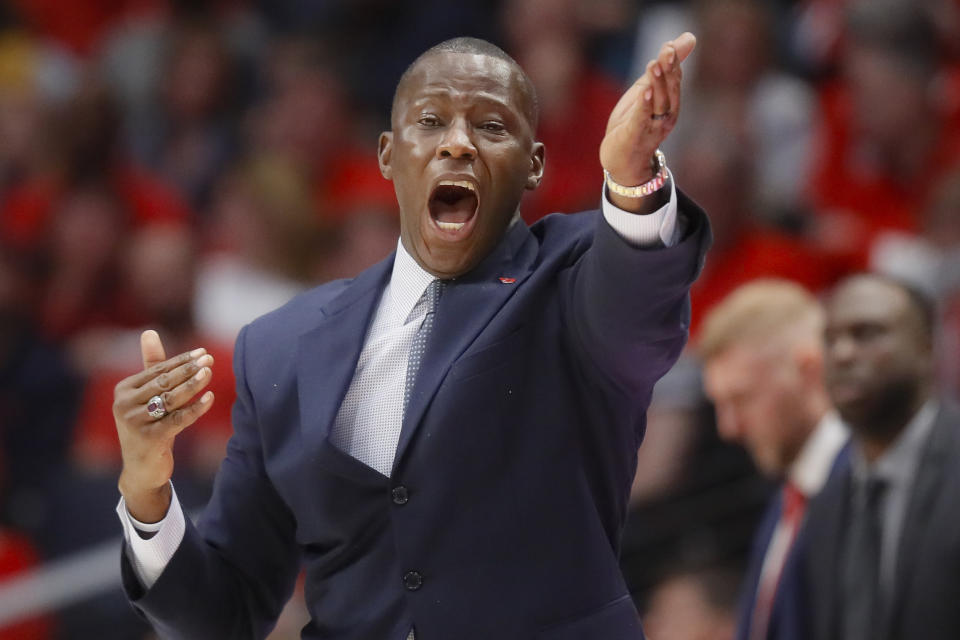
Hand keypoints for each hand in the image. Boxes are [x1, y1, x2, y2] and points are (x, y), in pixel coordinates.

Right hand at [114, 330, 214, 521]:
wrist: (142, 470)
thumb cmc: (149, 427)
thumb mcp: (149, 397)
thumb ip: (152, 366)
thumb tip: (150, 331)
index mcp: (123, 390)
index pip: (157, 370)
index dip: (181, 360)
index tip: (203, 352)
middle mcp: (124, 404)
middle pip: (163, 382)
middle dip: (188, 369)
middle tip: (209, 359)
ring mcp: (135, 422)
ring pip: (170, 399)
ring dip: (193, 385)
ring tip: (209, 373)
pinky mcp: (149, 438)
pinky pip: (177, 419)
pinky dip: (195, 408)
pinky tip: (210, 398)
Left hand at [600, 33, 695, 198]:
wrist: (623, 162)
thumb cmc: (635, 124)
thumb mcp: (648, 91)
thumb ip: (663, 68)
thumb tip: (688, 38)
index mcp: (670, 104)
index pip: (674, 80)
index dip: (673, 63)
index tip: (670, 46)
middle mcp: (666, 117)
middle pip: (669, 90)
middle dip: (669, 70)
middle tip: (667, 50)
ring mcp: (652, 128)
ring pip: (658, 104)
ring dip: (657, 84)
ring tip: (654, 65)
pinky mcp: (635, 136)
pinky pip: (642, 120)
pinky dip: (645, 106)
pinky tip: (645, 92)